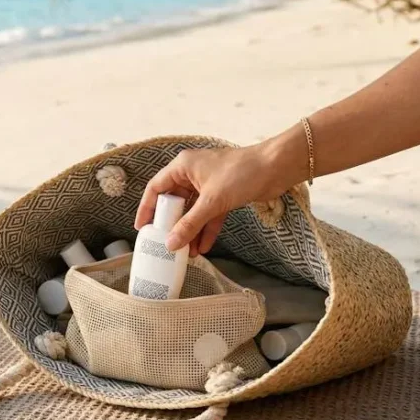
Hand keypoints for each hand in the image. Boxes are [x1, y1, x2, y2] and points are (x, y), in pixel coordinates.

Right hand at [134, 140, 302, 255]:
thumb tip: (171, 244)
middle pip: (175, 202)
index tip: (143, 228)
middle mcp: (193, 173)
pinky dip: (206, 229)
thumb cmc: (241, 173)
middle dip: (172, 225)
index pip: (156, 188)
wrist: (277, 167)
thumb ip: (190, 224)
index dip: (147, 209)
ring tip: (186, 252)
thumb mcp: (212, 201)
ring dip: (190, 230)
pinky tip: (204, 247)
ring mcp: (209, 184)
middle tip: (166, 244)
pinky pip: (209, 214)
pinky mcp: (224, 194)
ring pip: (193, 211)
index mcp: (183, 166)